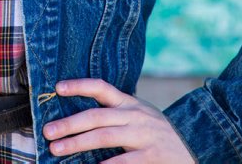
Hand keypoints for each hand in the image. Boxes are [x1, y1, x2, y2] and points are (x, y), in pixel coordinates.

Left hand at [42, 78, 195, 162]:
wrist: (194, 149)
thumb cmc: (157, 133)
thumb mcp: (139, 115)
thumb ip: (115, 113)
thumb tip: (79, 117)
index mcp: (130, 103)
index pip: (101, 87)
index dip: (79, 85)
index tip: (58, 87)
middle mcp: (134, 116)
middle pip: (96, 116)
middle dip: (69, 123)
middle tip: (47, 131)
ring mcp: (143, 136)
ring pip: (104, 137)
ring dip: (77, 143)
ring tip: (57, 149)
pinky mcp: (150, 157)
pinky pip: (122, 162)